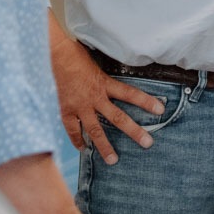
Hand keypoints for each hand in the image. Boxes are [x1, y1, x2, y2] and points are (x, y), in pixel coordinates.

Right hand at [51, 27, 162, 164]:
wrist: (52, 54)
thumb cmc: (74, 53)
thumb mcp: (96, 61)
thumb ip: (105, 74)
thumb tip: (115, 79)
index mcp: (104, 83)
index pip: (130, 94)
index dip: (146, 101)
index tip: (161, 109)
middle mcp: (94, 97)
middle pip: (117, 118)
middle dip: (133, 131)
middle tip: (147, 143)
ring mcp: (79, 106)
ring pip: (95, 130)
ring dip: (104, 145)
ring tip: (112, 159)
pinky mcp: (65, 109)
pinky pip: (72, 129)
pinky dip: (77, 140)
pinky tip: (82, 149)